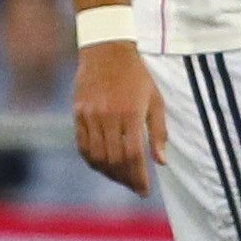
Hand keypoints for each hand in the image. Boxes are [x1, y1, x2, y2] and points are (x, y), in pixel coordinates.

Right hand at [73, 39, 165, 197]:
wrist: (107, 50)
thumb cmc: (137, 76)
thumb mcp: (155, 100)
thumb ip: (158, 132)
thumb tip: (161, 162)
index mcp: (131, 113)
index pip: (133, 155)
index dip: (138, 177)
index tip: (144, 190)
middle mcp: (109, 116)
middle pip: (114, 160)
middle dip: (125, 179)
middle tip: (134, 187)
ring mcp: (90, 115)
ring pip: (97, 156)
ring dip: (109, 173)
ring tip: (121, 178)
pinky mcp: (78, 113)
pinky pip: (83, 145)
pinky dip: (92, 160)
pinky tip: (102, 165)